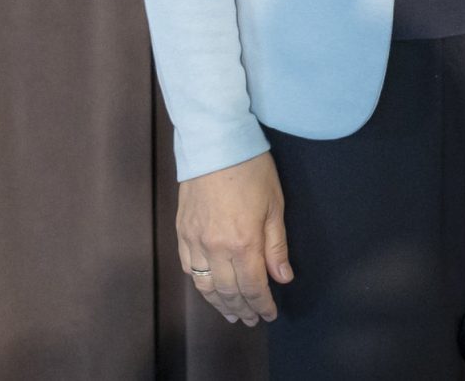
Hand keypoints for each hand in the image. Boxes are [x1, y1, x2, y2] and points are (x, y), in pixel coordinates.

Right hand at [176, 152, 291, 325]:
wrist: (214, 143)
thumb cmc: (251, 169)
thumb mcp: (275, 205)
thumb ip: (276, 246)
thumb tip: (282, 277)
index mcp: (243, 242)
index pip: (253, 286)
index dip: (262, 304)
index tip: (269, 315)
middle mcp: (215, 248)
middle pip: (228, 291)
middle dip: (242, 309)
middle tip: (251, 320)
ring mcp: (194, 241)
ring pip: (206, 285)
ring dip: (219, 303)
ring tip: (231, 313)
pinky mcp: (182, 232)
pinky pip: (189, 268)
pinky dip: (201, 284)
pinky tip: (209, 288)